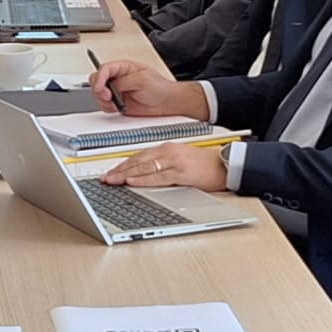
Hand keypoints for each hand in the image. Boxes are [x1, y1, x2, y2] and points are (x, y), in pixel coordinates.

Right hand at [88, 60, 208, 120]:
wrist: (168, 103)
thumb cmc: (160, 87)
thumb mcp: (142, 79)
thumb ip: (123, 81)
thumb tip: (110, 86)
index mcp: (124, 67)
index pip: (104, 68)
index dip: (100, 78)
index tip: (101, 88)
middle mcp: (118, 78)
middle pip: (97, 80)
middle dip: (99, 89)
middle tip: (107, 96)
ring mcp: (118, 91)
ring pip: (99, 94)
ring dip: (103, 100)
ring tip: (115, 103)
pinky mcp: (118, 103)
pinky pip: (105, 105)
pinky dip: (107, 108)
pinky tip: (117, 107)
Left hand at [101, 142, 227, 191]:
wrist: (227, 164)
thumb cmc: (205, 165)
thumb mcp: (179, 162)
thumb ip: (162, 166)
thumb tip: (142, 177)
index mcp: (166, 149)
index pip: (138, 156)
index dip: (122, 165)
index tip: (110, 172)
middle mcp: (168, 152)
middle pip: (137, 161)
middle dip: (118, 170)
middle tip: (104, 178)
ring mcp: (174, 162)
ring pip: (144, 167)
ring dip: (125, 175)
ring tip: (112, 181)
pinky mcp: (182, 173)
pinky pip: (158, 176)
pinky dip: (143, 179)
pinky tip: (132, 182)